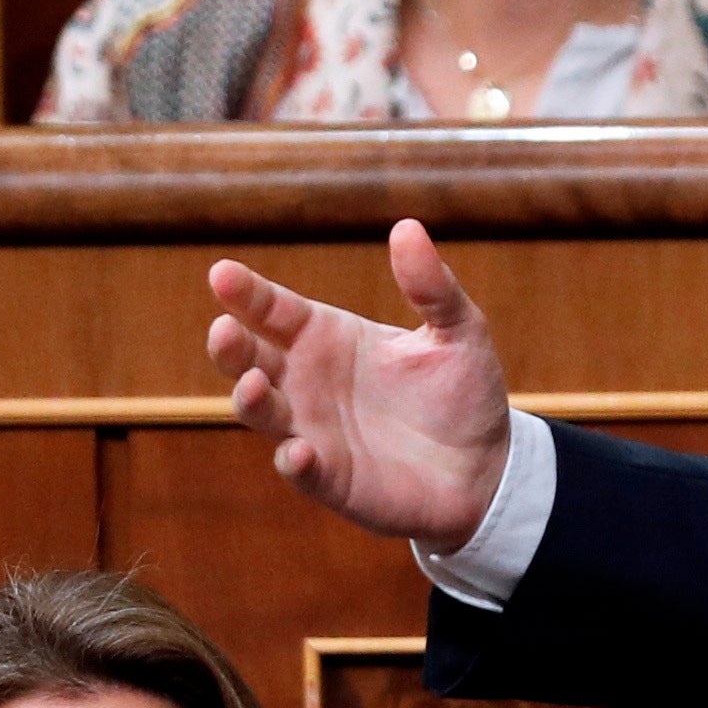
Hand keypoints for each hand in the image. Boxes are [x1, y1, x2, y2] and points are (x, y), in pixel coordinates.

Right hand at [206, 221, 517, 547]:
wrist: (486, 467)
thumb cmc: (462, 393)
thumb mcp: (458, 330)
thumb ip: (431, 285)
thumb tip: (408, 228)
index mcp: (327, 336)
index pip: (273, 309)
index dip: (246, 292)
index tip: (221, 273)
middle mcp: (307, 382)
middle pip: (250, 359)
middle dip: (231, 345)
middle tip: (224, 329)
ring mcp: (313, 431)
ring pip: (261, 413)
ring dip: (250, 399)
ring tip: (254, 384)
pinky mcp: (330, 479)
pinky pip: (300, 470)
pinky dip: (294, 462)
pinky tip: (300, 451)